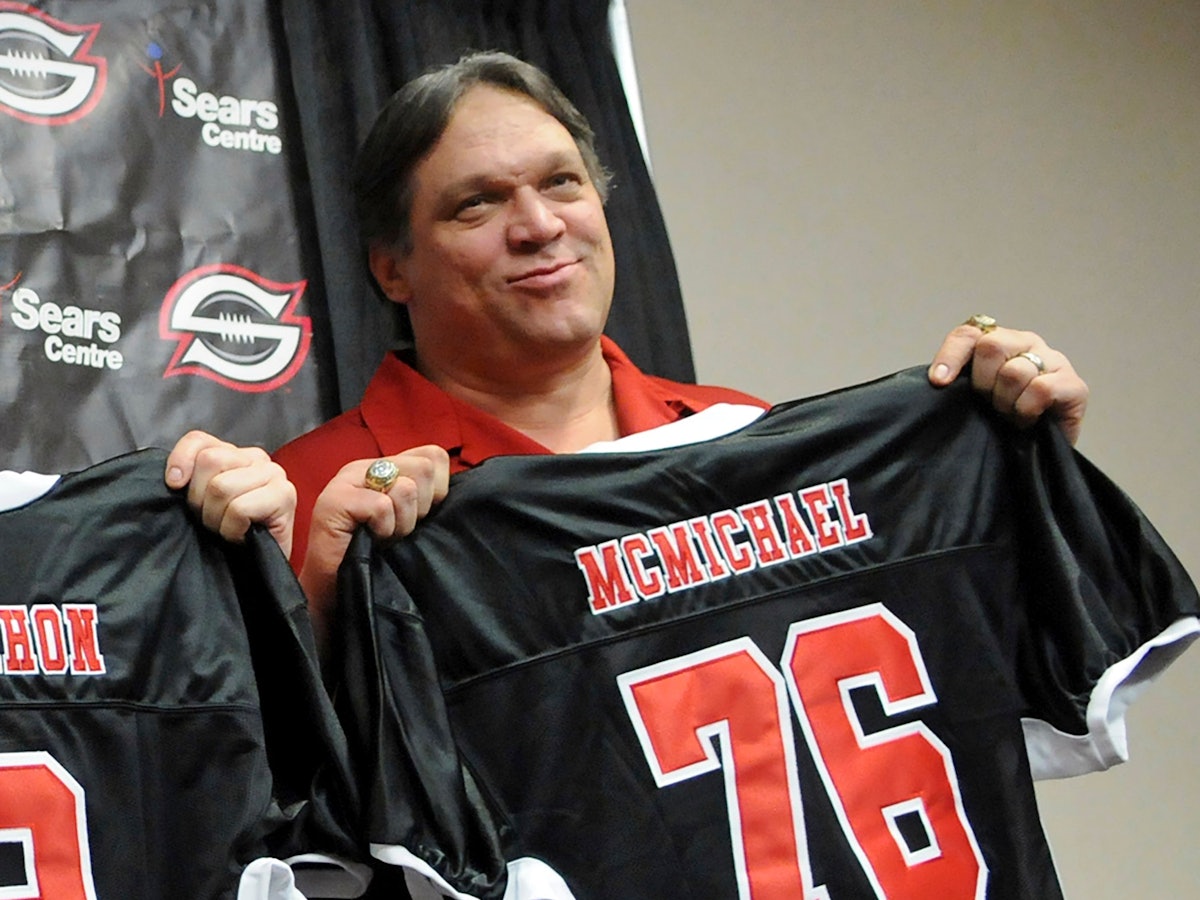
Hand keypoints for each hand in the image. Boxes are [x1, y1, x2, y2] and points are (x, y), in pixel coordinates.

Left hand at [165, 431, 296, 555]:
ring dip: (216, 518)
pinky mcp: (285, 496)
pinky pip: (239, 508)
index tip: (174, 486)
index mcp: (235, 454)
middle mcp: (258, 458)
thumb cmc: (229, 536)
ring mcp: (275, 475)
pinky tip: (241, 537)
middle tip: (210, 520)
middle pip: (210, 460)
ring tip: (226, 530)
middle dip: (200, 498)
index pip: (199, 440)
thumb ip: (192, 479)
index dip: (180, 460)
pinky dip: (232, 529)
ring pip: (222, 486)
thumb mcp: (202, 502)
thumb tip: (174, 478)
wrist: (257, 571)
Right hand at [299, 445, 449, 653]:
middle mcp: (365, 467)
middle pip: (424, 467)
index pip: (434, 456)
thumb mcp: (409, 520)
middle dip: (422, 508)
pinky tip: (371, 541)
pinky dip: (384, 530)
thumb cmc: (375, 557)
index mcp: (384, 466)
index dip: (438, 490)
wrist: (335, 591)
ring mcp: (347, 480)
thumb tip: (455, 490)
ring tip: (384, 537)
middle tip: (400, 531)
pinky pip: (382, 507)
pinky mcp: (335, 500)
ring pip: (406, 488)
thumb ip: (426, 496)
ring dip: (403, 523)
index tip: (421, 517)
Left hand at [927, 319, 1088, 444]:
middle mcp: (1027, 344)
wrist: (1038, 455)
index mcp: (999, 342)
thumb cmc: (1002, 424)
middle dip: (982, 383)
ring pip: (1015, 371)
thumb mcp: (973, 399)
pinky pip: (1041, 389)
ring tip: (1010, 416)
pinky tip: (1027, 420)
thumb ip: (958, 382)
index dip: (950, 355)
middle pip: (991, 345)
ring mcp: (1054, 360)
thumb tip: (936, 380)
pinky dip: (1027, 410)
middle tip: (988, 405)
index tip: (938, 382)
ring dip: (1005, 402)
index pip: (968, 334)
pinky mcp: (1074, 385)